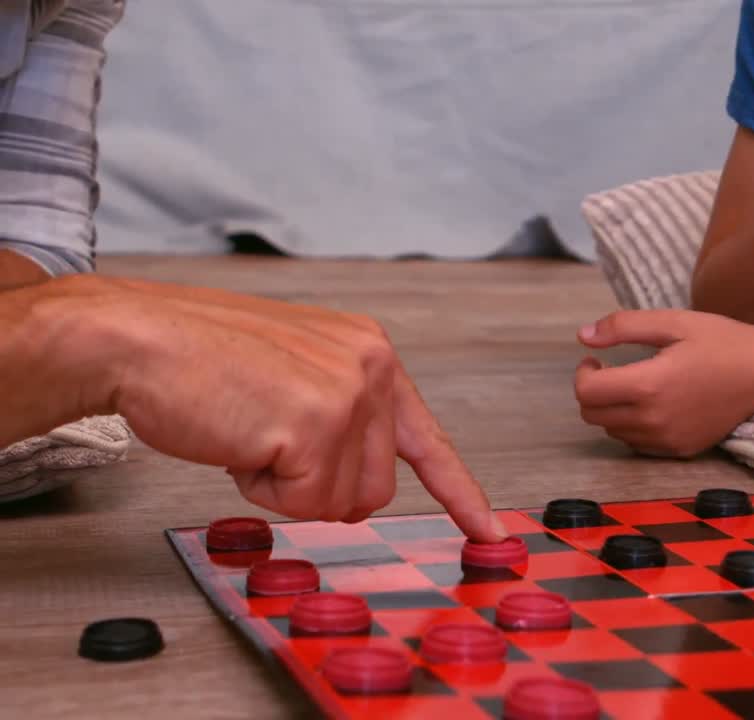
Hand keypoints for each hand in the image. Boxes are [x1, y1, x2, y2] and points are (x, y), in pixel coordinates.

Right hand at [65, 276, 505, 539]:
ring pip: (344, 503)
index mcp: (370, 352)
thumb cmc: (197, 359)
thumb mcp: (295, 376)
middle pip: (377, 488)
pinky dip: (262, 492)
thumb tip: (362, 487)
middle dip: (318, 487)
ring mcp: (348, 396)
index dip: (459, 490)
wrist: (136, 339)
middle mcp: (371, 367)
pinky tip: (239, 440)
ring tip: (251, 434)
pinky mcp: (318, 426)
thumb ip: (340, 417)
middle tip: (267, 443)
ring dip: (288, 489)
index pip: (427, 437)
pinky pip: (303, 505)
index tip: (490, 529)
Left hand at [574, 310, 753, 457]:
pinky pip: (637, 444)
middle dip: (593, 391)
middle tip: (610, 371)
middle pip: (593, 416)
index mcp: (649, 384)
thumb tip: (583, 335)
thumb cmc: (723, 342)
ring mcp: (668, 440)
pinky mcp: (680, 450)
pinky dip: (633, 426)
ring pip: (613, 431)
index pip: (587, 393)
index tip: (596, 359)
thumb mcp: (673, 322)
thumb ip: (623, 326)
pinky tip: (653, 405)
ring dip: (612, 410)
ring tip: (635, 386)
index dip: (583, 374)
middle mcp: (655, 419)